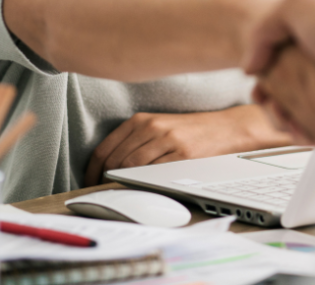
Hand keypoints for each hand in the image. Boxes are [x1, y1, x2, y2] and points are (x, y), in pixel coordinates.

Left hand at [84, 104, 291, 185]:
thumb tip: (108, 167)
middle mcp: (151, 127)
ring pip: (131, 168)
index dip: (92, 171)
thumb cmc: (190, 131)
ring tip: (122, 194)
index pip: (105, 149)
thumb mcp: (158, 126)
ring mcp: (167, 140)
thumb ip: (134, 140)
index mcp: (141, 119)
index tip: (89, 183)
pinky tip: (142, 189)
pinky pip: (154, 174)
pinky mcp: (182, 154)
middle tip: (104, 194)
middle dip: (105, 182)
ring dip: (123, 185)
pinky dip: (143, 184)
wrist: (225, 129)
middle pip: (115, 161)